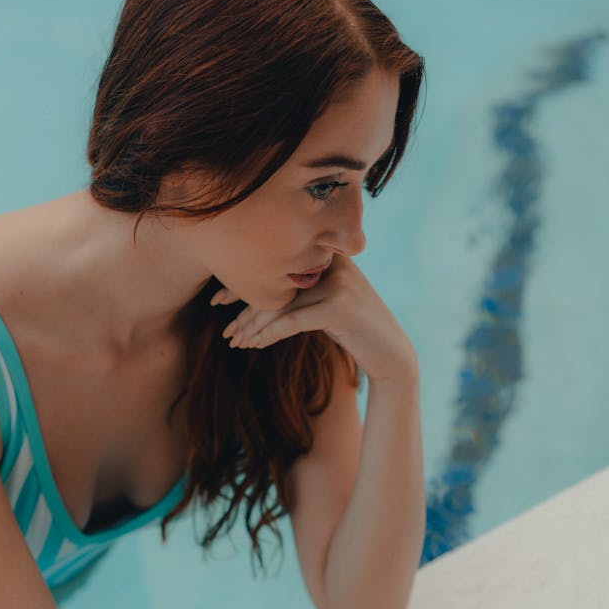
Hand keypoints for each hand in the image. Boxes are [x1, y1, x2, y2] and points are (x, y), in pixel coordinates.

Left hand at [211, 253, 416, 380]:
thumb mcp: (328, 302)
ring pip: (280, 303)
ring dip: (252, 326)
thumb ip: (304, 288)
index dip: (244, 281)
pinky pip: (292, 321)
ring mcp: (338, 283)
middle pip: (276, 283)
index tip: (217, 299)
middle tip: (226, 330)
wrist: (391, 353)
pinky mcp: (338, 307)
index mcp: (329, 255)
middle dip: (244, 308)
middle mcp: (334, 263)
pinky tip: (253, 344)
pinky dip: (268, 334)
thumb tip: (255, 288)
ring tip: (235, 341)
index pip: (277, 264)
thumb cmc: (355, 328)